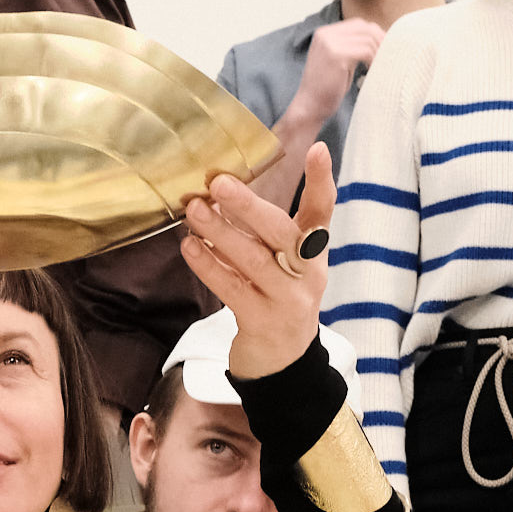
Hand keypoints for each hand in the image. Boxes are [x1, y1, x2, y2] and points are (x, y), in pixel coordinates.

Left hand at [182, 142, 334, 381]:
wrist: (283, 362)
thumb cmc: (276, 298)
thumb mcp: (282, 262)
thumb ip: (261, 230)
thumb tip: (216, 191)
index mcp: (314, 251)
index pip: (322, 211)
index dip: (322, 181)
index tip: (318, 149)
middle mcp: (307, 273)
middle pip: (282, 233)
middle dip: (250, 206)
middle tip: (219, 182)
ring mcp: (288, 300)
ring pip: (254, 260)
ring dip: (221, 232)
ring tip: (193, 210)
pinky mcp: (263, 322)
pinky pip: (233, 289)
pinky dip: (209, 266)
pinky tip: (190, 247)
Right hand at [293, 18, 384, 112]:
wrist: (310, 106)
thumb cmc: (327, 87)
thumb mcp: (339, 59)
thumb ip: (351, 46)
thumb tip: (379, 37)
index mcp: (325, 33)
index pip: (358, 24)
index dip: (375, 34)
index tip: (385, 48)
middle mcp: (325, 34)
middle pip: (364, 28)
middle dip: (380, 41)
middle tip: (388, 57)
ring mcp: (330, 43)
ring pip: (367, 40)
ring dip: (378, 53)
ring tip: (378, 67)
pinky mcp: (337, 55)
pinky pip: (366, 51)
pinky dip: (373, 60)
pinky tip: (371, 70)